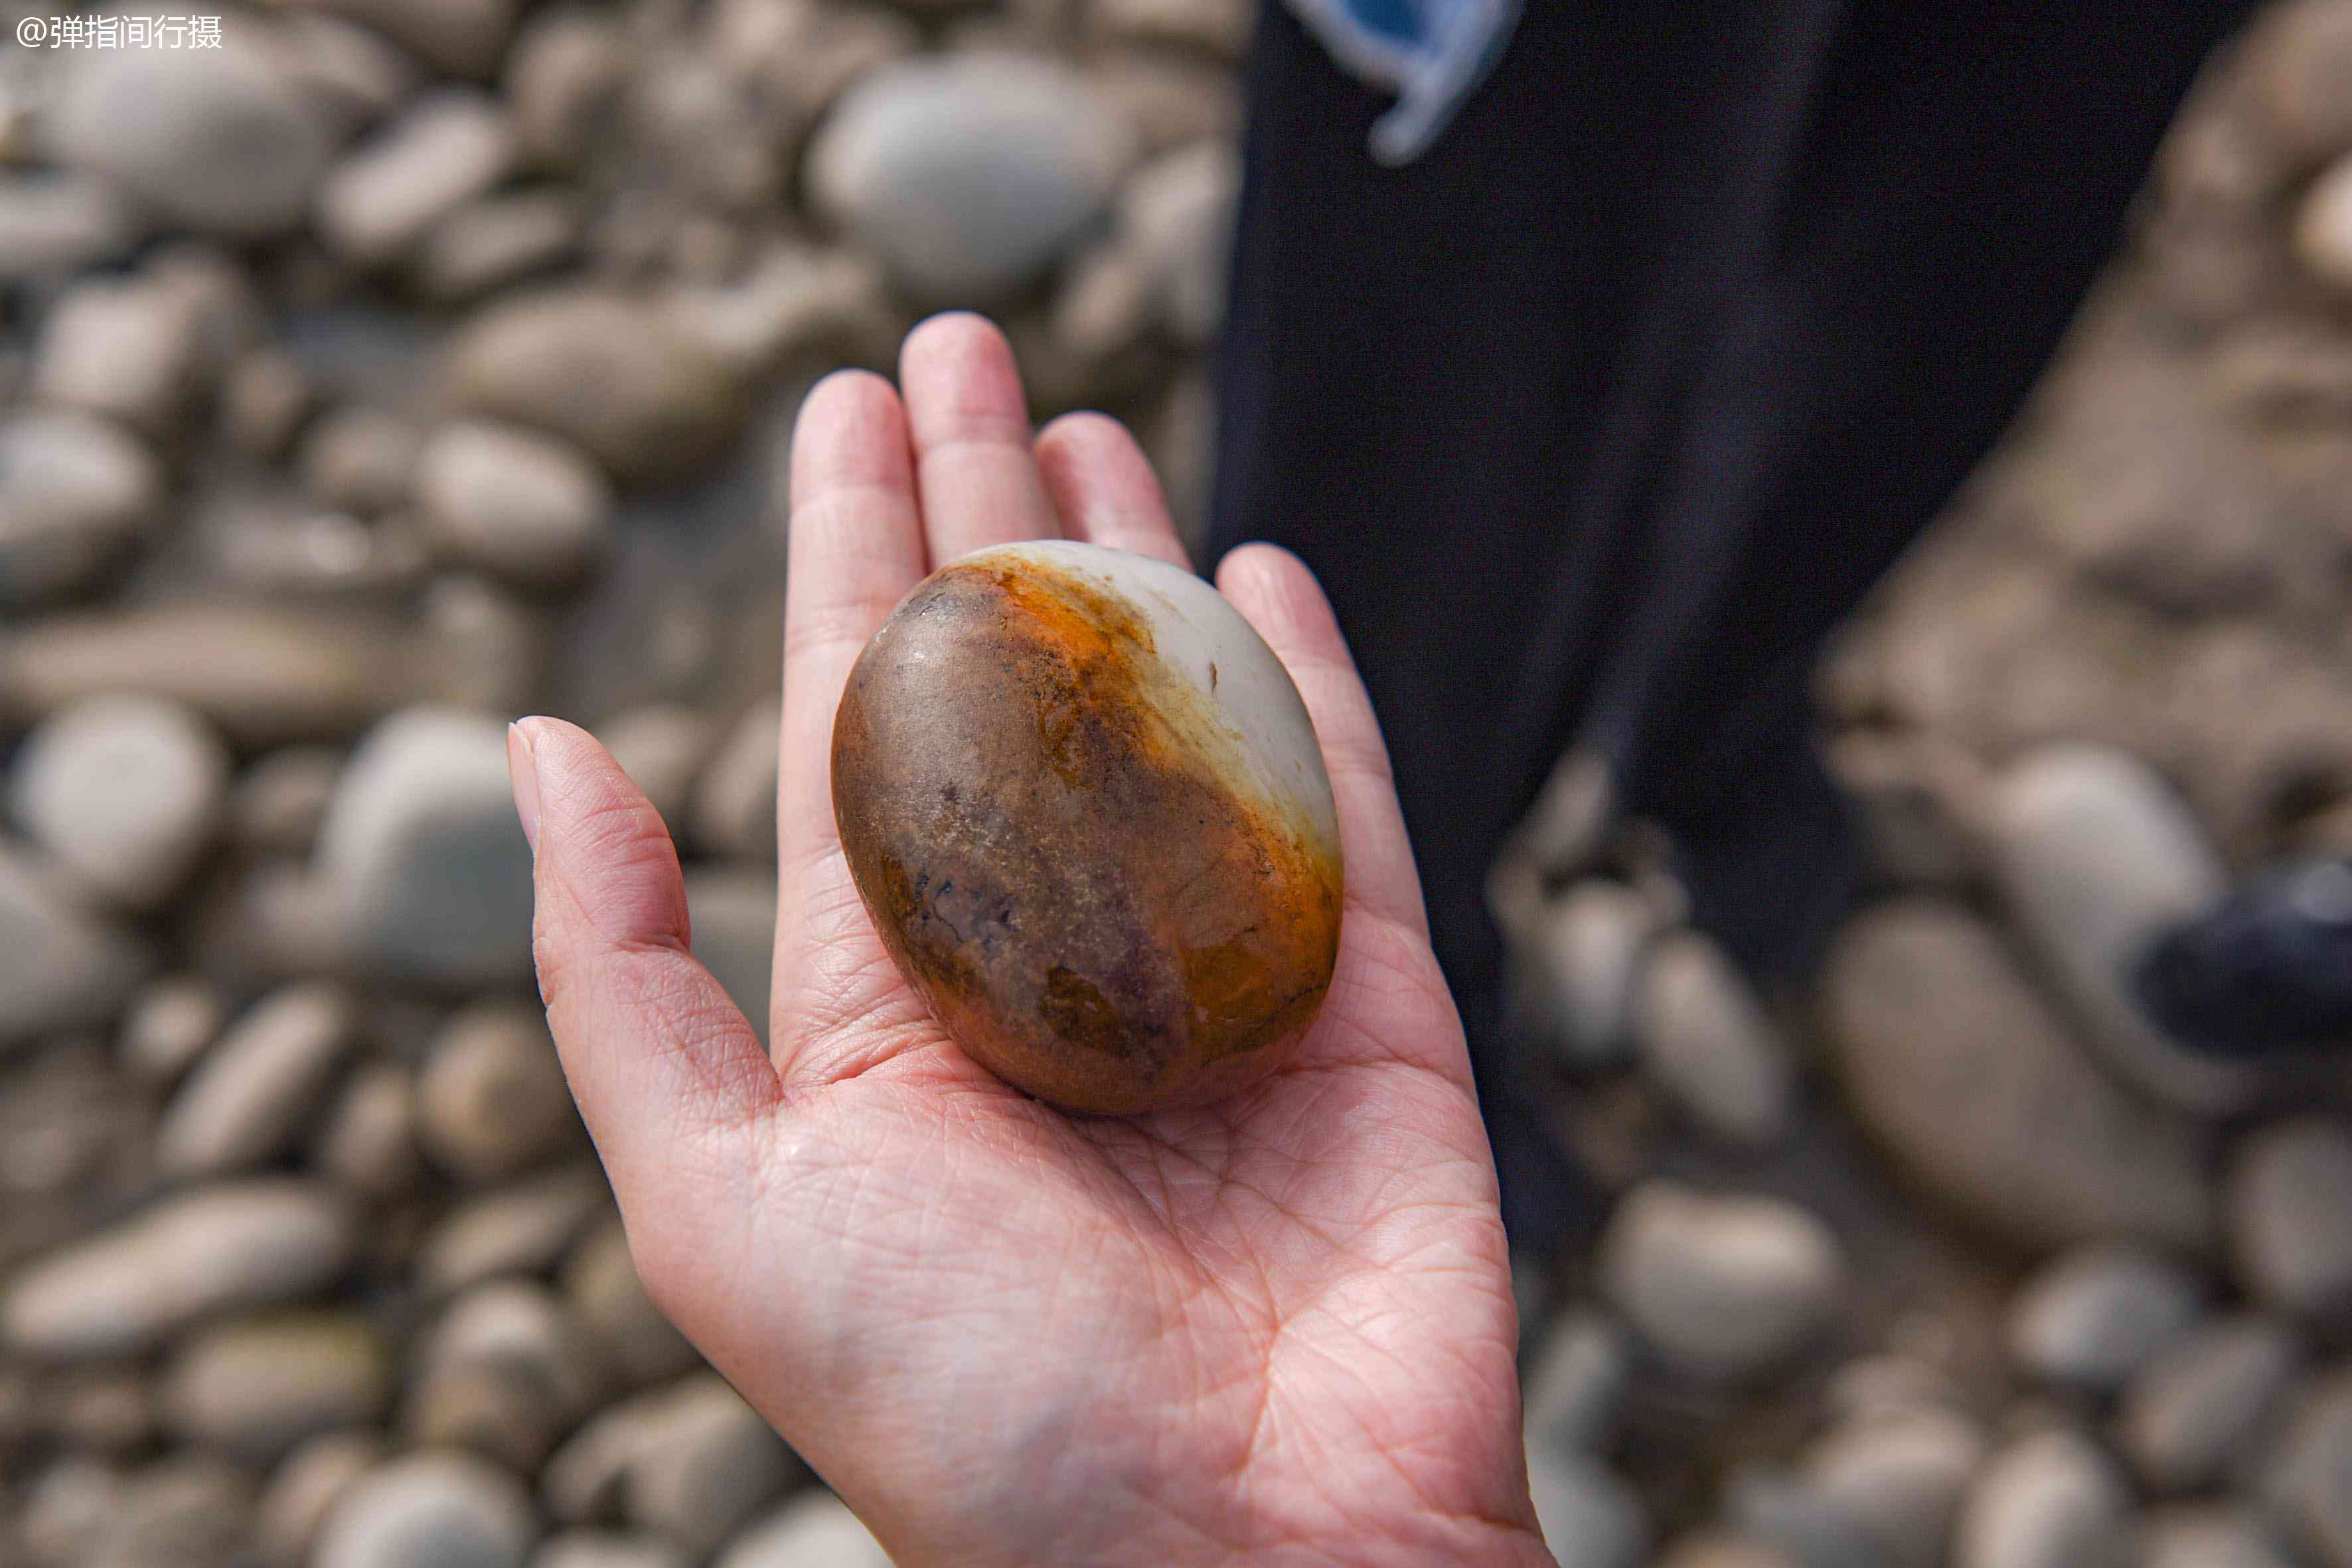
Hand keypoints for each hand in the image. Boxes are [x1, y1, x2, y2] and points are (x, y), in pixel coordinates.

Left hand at [509, 314, 1549, 1567]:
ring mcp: (1213, 970)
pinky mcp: (1362, 999)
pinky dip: (1309, 678)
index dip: (847, 550)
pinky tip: (1264, 563)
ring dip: (1131, 555)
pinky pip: (1336, 800)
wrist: (1242, 1566)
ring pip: (1167, 708)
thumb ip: (621, 981)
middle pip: (1009, 679)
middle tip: (967, 339)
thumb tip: (540, 750)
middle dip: (982, 505)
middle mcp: (1046, 960)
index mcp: (891, 995)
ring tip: (1093, 415)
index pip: (858, 716)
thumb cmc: (966, 1414)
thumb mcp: (719, 1201)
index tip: (848, 402)